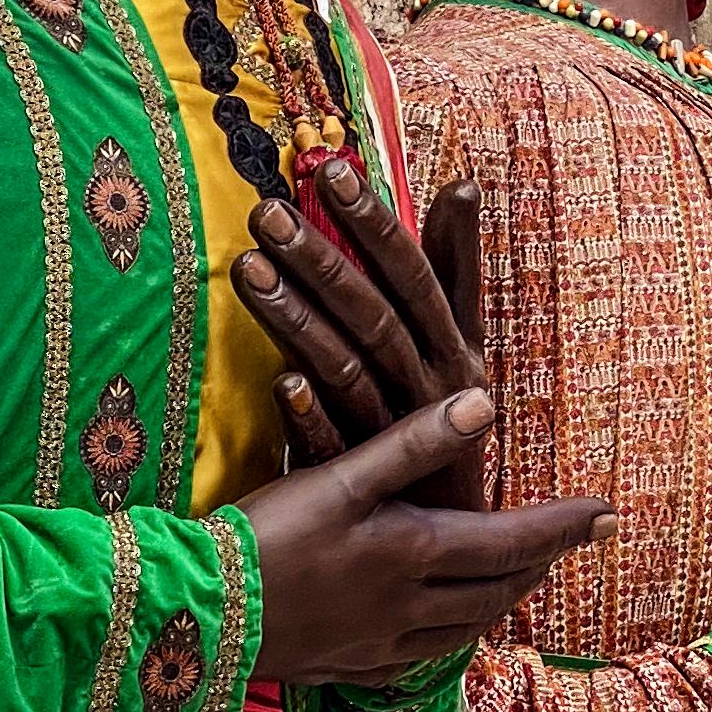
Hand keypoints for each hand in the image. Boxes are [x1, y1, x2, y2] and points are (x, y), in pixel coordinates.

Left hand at [242, 168, 489, 500]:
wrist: (466, 539)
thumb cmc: (454, 422)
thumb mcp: (464, 340)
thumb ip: (458, 266)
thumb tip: (462, 182)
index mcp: (453, 347)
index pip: (414, 273)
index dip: (375, 223)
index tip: (332, 172)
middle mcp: (431, 386)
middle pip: (373, 313)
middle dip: (320, 259)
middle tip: (267, 213)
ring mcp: (398, 436)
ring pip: (346, 368)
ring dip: (298, 319)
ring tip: (245, 271)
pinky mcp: (367, 483)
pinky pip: (335, 445)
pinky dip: (311, 415)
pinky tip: (280, 384)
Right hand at [243, 388, 609, 683]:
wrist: (194, 618)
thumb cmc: (264, 538)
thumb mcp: (342, 477)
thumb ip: (414, 442)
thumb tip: (484, 403)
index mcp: (414, 554)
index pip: (512, 541)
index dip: (564, 527)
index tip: (609, 513)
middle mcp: (410, 608)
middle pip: (499, 589)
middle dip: (544, 563)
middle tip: (576, 541)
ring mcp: (381, 645)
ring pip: (466, 629)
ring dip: (503, 600)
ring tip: (522, 578)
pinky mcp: (349, 667)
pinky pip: (422, 658)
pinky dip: (451, 636)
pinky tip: (444, 628)